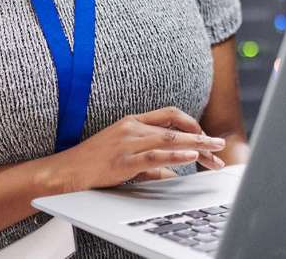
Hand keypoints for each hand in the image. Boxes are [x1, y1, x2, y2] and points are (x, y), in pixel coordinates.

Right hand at [53, 106, 226, 191]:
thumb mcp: (125, 154)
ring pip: (169, 138)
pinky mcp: (123, 160)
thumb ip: (151, 161)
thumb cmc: (94, 162)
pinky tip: (190, 156)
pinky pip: (154, 156)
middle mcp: (132, 127)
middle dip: (201, 137)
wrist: (66, 170)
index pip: (170, 113)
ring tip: (213, 151)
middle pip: (175, 128)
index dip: (191, 122)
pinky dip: (175, 155)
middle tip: (219, 146)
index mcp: (133, 121)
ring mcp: (127, 142)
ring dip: (195, 145)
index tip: (205, 135)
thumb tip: (173, 171)